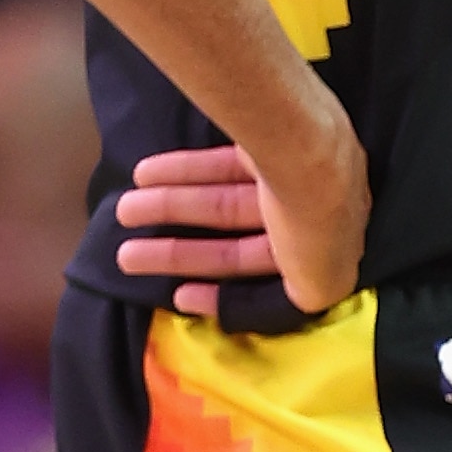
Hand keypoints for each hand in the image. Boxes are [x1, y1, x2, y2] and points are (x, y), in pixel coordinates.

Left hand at [115, 103, 369, 319]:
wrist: (309, 154)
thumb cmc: (313, 226)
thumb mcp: (318, 283)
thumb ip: (300, 298)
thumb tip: (285, 305)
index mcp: (325, 254)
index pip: (266, 279)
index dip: (221, 291)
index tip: (178, 296)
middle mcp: (308, 218)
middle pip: (234, 241)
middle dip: (179, 252)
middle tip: (128, 256)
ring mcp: (285, 179)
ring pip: (220, 203)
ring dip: (171, 208)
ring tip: (125, 211)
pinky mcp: (263, 145)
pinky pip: (217, 164)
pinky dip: (182, 170)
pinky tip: (146, 174)